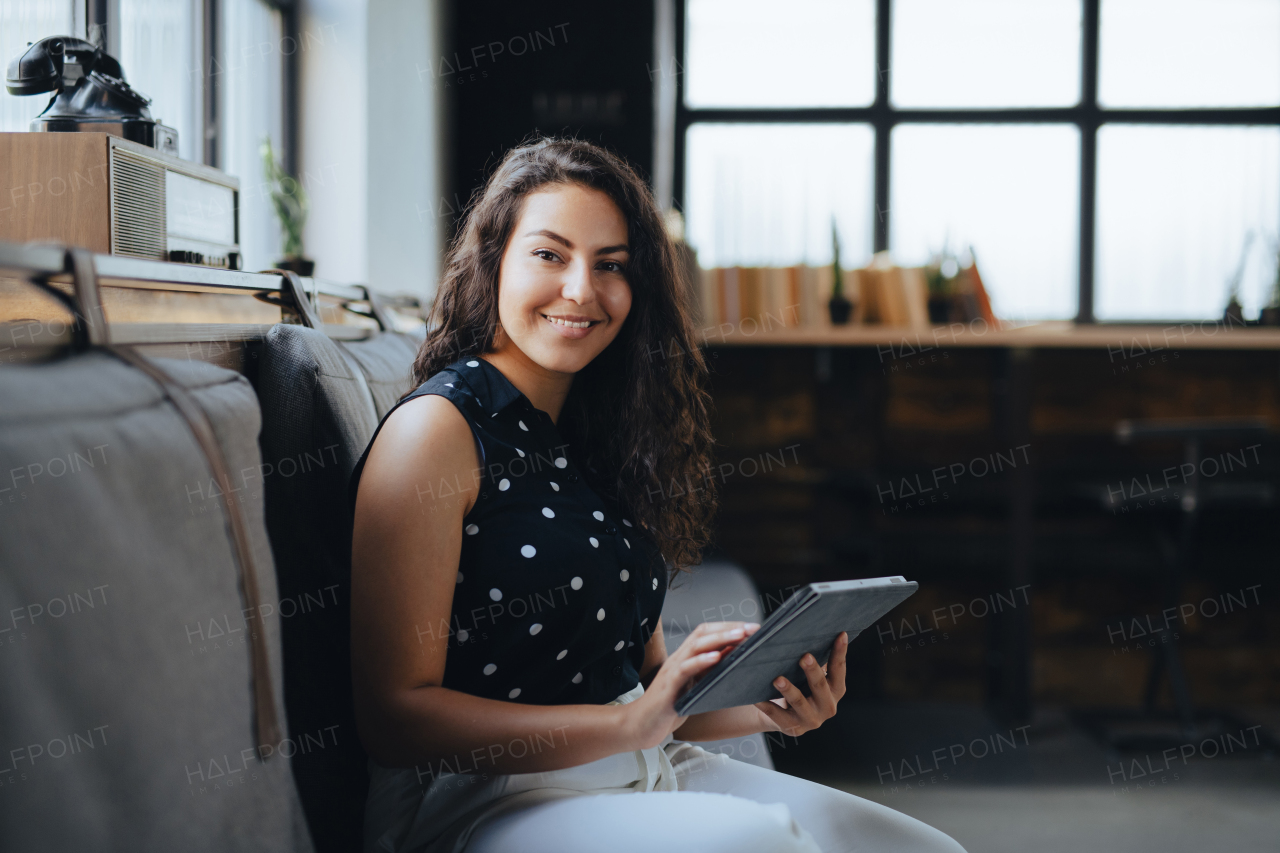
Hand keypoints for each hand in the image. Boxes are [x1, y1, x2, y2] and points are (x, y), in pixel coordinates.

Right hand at [623, 621, 758, 748]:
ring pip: (695, 646)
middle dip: (729, 629)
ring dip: (719, 639)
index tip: (751, 628)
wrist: (641, 727)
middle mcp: (678, 660)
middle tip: (752, 628)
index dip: (728, 627)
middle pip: (703, 634)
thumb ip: (709, 674)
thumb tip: (734, 661)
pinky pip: (685, 669)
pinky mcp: (668, 687)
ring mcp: (672, 671)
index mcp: (685, 659)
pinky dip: (701, 661)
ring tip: (739, 636)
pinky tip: (716, 657)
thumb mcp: (694, 688)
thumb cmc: (668, 709)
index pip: (706, 633)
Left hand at [754, 631, 847, 737]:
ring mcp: (810, 719)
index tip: (841, 634)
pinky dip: (767, 706)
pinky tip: (757, 698)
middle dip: (812, 671)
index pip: (839, 669)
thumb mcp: (811, 677)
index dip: (840, 652)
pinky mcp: (792, 727)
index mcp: (835, 690)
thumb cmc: (801, 688)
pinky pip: (777, 715)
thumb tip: (809, 633)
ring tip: (778, 679)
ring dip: (789, 689)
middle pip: (820, 685)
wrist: (785, 717)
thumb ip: (816, 661)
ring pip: (799, 702)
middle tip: (805, 657)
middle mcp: (827, 706)